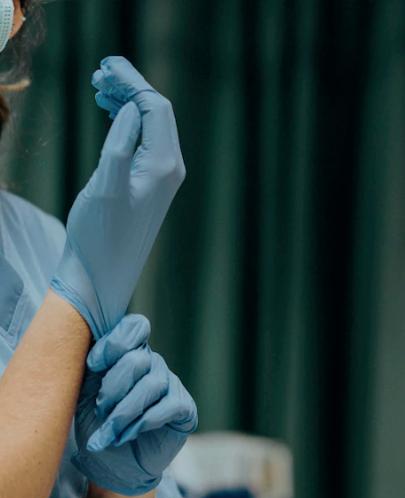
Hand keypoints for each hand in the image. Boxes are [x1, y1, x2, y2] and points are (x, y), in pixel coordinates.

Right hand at [50, 57, 185, 339]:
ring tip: (99, 91)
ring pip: (151, 126)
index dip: (131, 81)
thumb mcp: (105, 186)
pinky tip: (111, 118)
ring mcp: (163, 180)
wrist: (101, 277)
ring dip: (128, 104)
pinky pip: (145, 143)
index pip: (155, 106)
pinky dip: (128, 124)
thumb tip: (131, 108)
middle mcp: (170, 170)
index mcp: (163, 166)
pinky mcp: (151, 188)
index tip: (104, 67)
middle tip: (98, 75)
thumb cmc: (99, 237)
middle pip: (157, 112)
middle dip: (130, 88)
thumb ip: (121, 143)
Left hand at [71, 315, 197, 495]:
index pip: (134, 327)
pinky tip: (128, 435)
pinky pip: (169, 405)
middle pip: (138, 359)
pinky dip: (144, 422)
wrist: (111, 465)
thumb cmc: (97, 424)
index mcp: (130, 353)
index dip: (113, 343)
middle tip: (100, 411)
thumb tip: (91, 351)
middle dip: (113, 387)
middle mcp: (153, 363)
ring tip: (109, 432)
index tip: (92, 366)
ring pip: (151, 385)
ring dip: (124, 412)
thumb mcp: (86, 393)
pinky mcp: (184, 408)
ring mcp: (171, 384)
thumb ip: (93, 368)